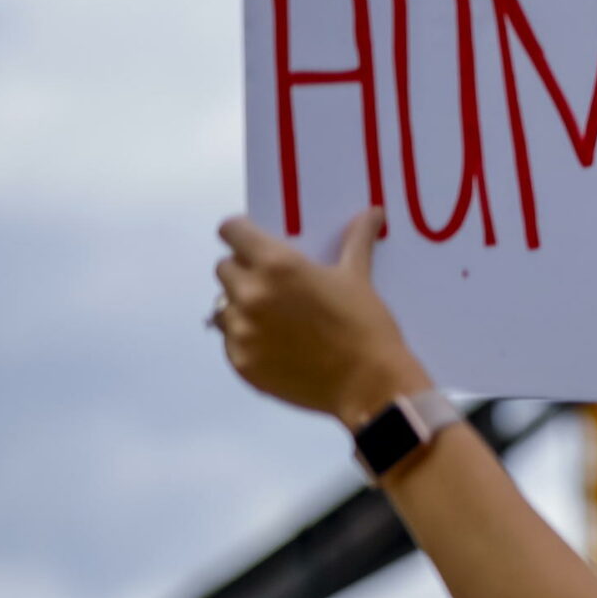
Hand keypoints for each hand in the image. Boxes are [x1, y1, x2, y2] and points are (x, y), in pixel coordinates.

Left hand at [214, 209, 427, 423]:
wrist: (368, 384)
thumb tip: (373, 213)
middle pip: (224, 268)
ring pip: (223, 306)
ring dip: (241, 306)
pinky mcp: (240, 362)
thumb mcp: (358, 278)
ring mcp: (241, 330)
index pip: (231, 231)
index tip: (252, 241)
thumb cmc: (366, 326)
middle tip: (274, 285)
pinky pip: (230, 341)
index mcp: (277, 264)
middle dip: (244, 271)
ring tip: (275, 318)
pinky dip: (247, 339)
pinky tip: (278, 345)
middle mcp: (250, 293)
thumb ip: (356, 241)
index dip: (241, 233)